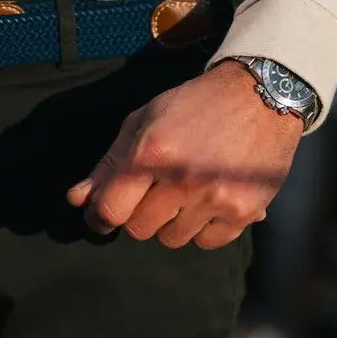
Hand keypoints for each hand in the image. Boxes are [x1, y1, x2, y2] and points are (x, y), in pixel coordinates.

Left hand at [66, 60, 302, 248]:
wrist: (259, 95)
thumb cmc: (194, 105)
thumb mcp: (144, 120)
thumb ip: (110, 163)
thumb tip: (77, 200)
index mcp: (151, 152)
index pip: (110, 210)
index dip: (100, 217)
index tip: (103, 215)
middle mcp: (180, 179)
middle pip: (139, 229)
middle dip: (140, 212)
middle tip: (156, 189)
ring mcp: (213, 198)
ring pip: (171, 239)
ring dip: (172, 221)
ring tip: (186, 192)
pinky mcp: (242, 212)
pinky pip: (207, 243)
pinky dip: (204, 228)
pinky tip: (210, 201)